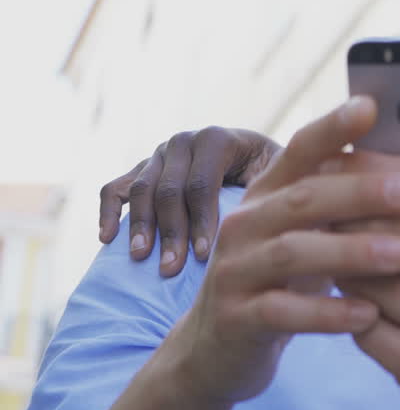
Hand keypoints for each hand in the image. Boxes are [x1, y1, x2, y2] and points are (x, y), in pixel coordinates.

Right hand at [98, 126, 279, 275]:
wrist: (254, 162)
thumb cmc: (274, 177)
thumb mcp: (284, 175)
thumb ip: (280, 185)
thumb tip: (282, 208)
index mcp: (218, 139)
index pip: (203, 183)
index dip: (202, 220)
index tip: (206, 256)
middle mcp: (185, 141)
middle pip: (169, 190)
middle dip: (171, 232)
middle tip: (171, 270)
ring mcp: (159, 154)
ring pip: (141, 191)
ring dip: (140, 226)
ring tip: (141, 258)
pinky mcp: (141, 169)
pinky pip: (115, 188)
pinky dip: (108, 211)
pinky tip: (106, 239)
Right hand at [101, 98, 399, 409]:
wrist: (219, 347)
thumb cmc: (286, 279)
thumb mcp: (309, 232)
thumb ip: (344, 200)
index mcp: (269, 193)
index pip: (300, 149)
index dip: (332, 127)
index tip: (371, 106)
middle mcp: (246, 223)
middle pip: (304, 198)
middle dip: (361, 192)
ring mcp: (235, 270)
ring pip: (293, 253)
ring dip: (351, 251)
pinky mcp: (236, 319)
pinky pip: (283, 313)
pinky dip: (328, 313)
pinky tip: (369, 314)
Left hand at [335, 146, 399, 409]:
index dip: (384, 164)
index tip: (351, 154)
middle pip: (391, 225)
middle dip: (349, 203)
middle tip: (322, 192)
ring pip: (369, 276)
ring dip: (342, 256)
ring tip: (328, 240)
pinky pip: (365, 326)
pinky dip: (350, 307)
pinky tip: (349, 294)